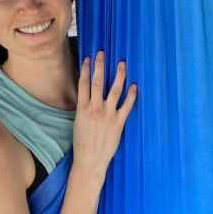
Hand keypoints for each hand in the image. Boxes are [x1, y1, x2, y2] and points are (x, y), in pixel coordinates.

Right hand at [72, 51, 137, 179]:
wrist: (90, 160)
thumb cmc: (82, 143)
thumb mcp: (78, 122)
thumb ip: (84, 108)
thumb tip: (89, 96)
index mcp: (82, 108)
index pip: (83, 84)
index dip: (85, 69)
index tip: (87, 58)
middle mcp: (95, 109)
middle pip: (97, 82)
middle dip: (100, 66)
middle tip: (102, 53)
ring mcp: (108, 115)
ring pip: (114, 90)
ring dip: (118, 75)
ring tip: (121, 64)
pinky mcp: (118, 122)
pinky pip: (127, 105)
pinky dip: (132, 95)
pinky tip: (134, 86)